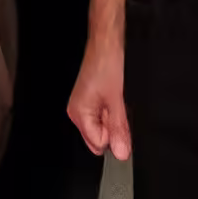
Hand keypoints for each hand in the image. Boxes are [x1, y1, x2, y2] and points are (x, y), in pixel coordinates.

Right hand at [68, 32, 129, 160]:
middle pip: (99, 137)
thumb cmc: (107, 66)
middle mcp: (77, 113)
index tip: (119, 120)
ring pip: (102, 127)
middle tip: (117, 107)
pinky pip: (102, 117)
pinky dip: (111, 111)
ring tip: (115, 99)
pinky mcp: (89, 101)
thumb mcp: (117, 101)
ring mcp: (82, 107)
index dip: (113, 136)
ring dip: (112, 119)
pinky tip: (113, 97)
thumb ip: (119, 129)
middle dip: (112, 128)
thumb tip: (121, 153)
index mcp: (79, 114)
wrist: (105, 46)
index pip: (98, 144)